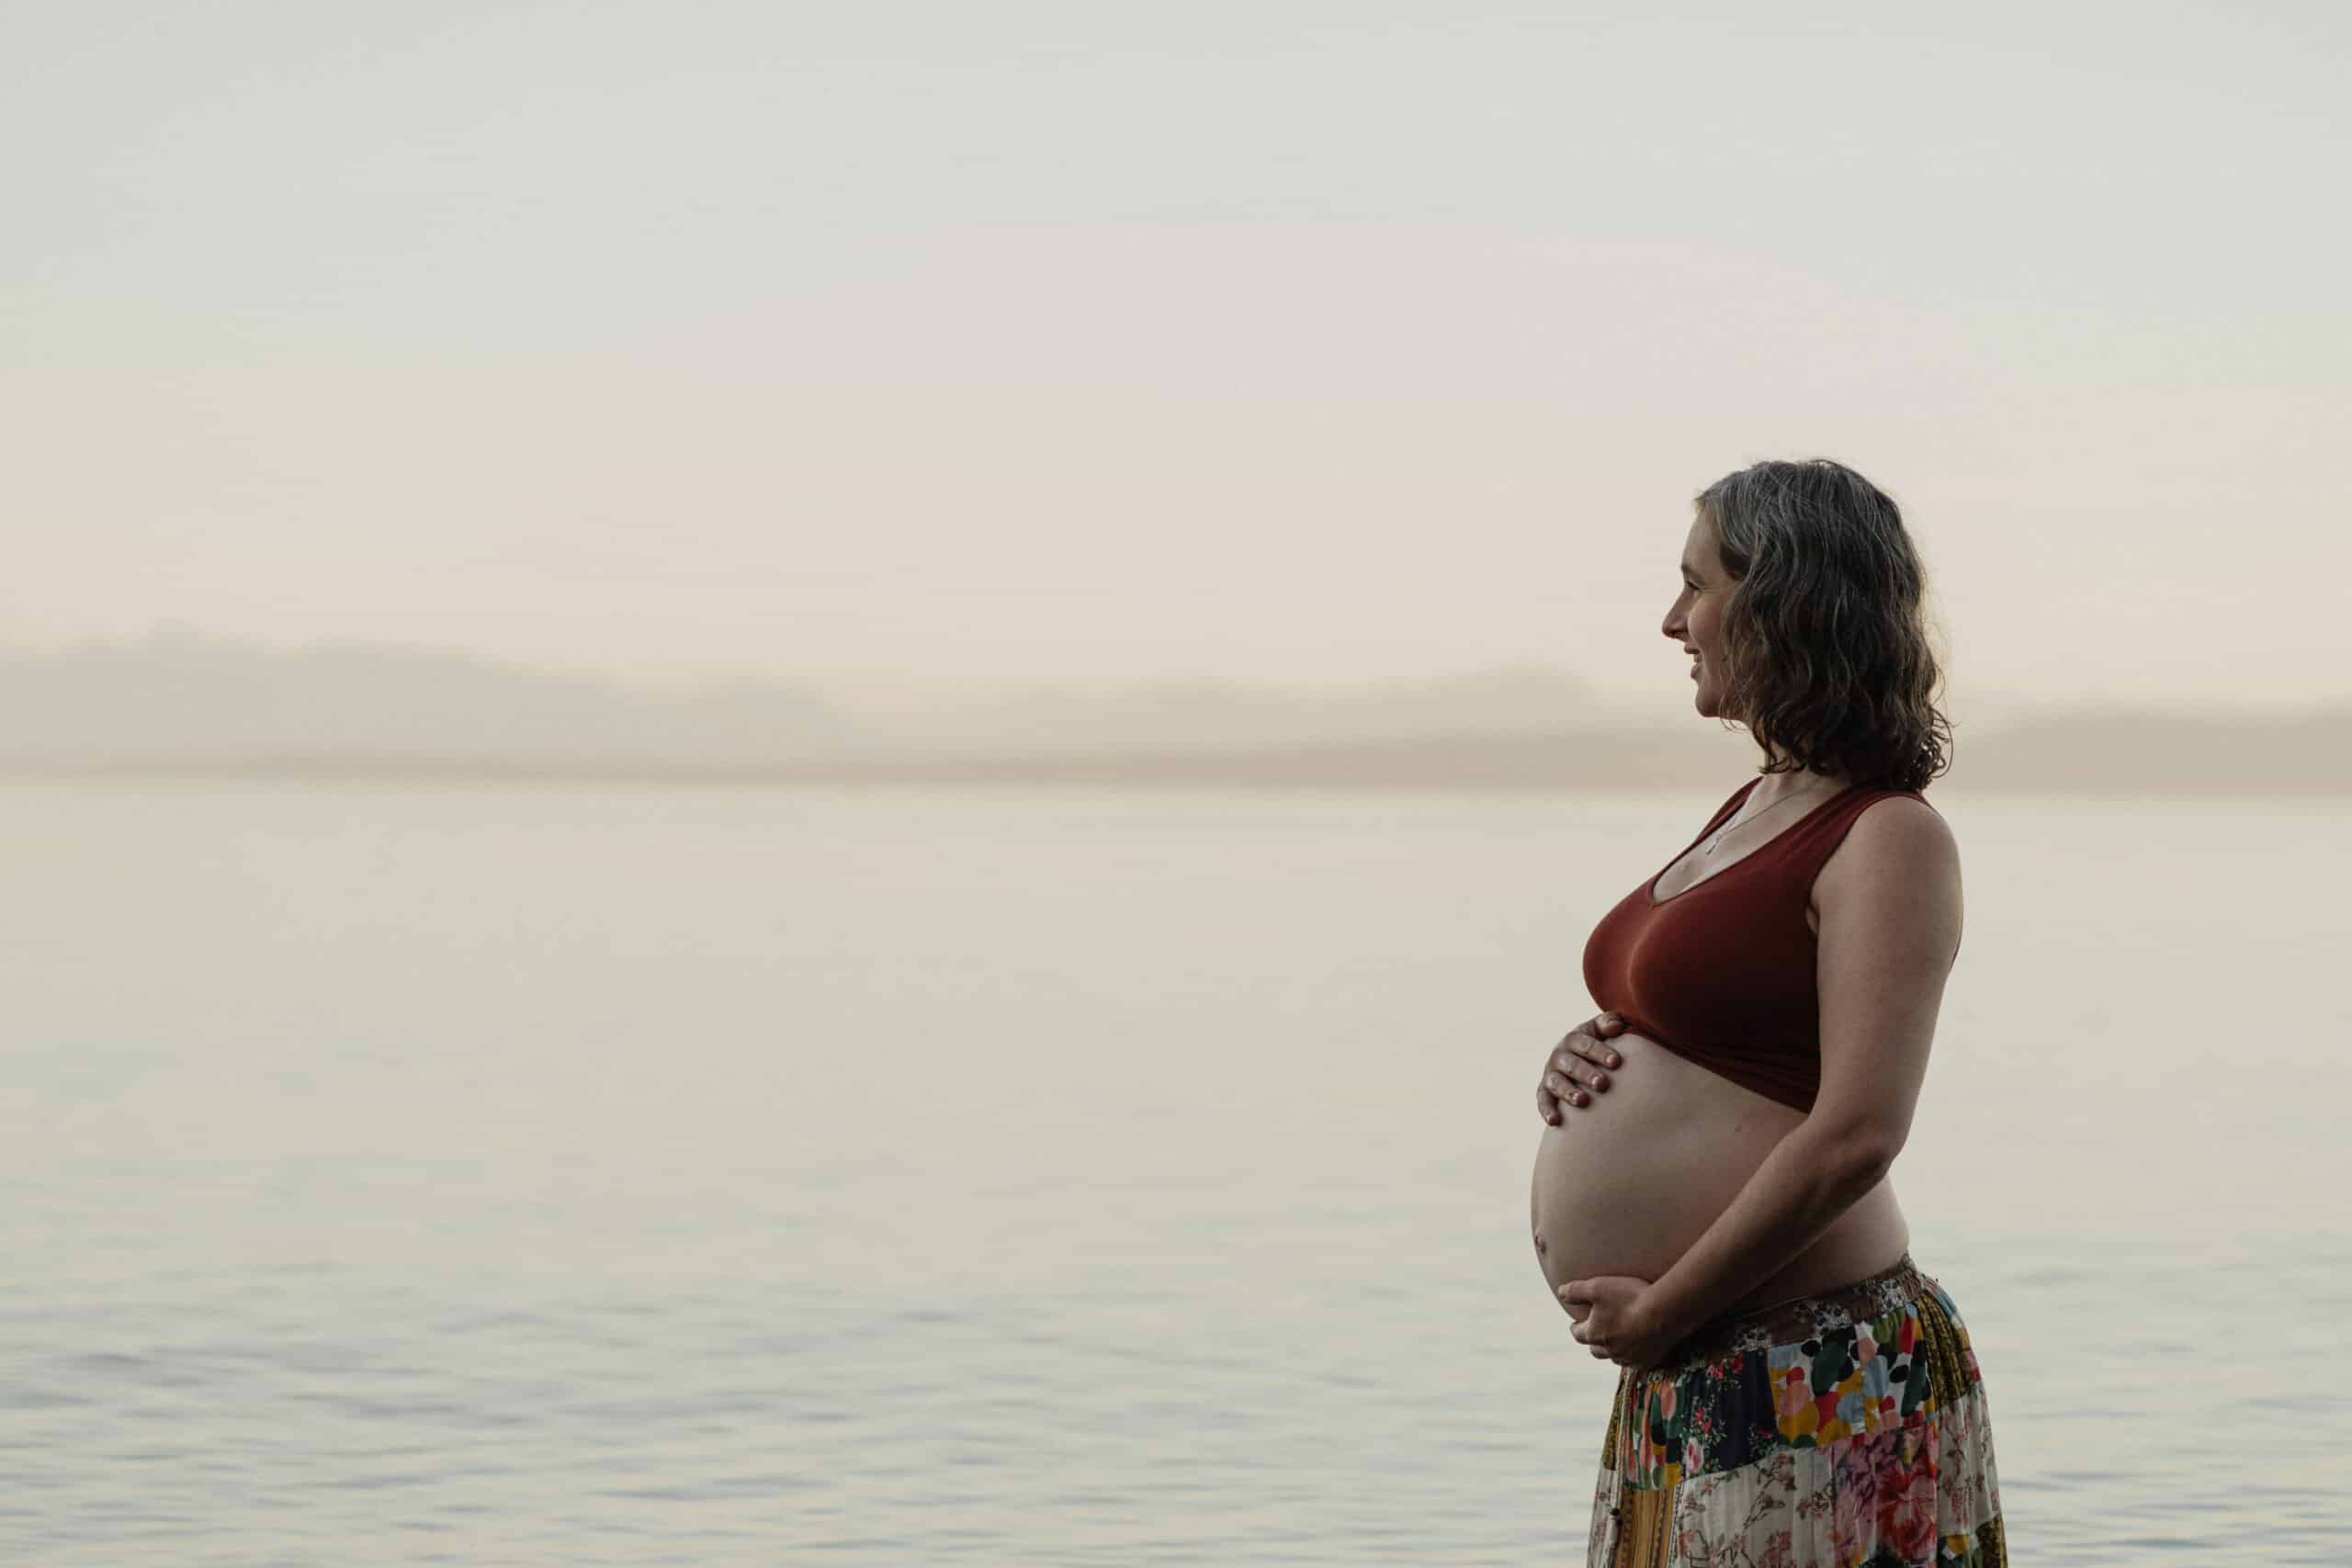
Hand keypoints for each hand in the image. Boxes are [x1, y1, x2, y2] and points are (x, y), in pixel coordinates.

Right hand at [1537, 1012, 1627, 1123]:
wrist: (1580, 1060)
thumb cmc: (1598, 1046)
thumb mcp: (1601, 1031)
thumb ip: (1609, 1024)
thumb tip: (1617, 1025)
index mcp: (1574, 1039)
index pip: (1585, 1043)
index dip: (1600, 1052)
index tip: (1616, 1062)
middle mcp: (1559, 1055)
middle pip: (1571, 1064)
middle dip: (1586, 1073)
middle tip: (1602, 1084)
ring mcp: (1550, 1074)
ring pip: (1556, 1082)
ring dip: (1568, 1091)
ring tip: (1583, 1101)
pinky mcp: (1545, 1091)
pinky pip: (1543, 1100)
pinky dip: (1547, 1110)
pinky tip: (1555, 1121)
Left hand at [1558, 1275, 1681, 1371]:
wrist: (1665, 1313)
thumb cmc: (1629, 1298)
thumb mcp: (1597, 1287)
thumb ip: (1575, 1291)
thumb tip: (1560, 1293)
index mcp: (1594, 1334)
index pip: (1578, 1334)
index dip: (1576, 1327)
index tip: (1577, 1323)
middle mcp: (1610, 1351)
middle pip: (1595, 1350)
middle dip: (1593, 1341)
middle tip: (1597, 1332)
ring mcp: (1630, 1358)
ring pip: (1616, 1358)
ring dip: (1613, 1350)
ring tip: (1618, 1340)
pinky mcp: (1649, 1361)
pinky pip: (1637, 1363)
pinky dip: (1634, 1355)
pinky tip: (1639, 1348)